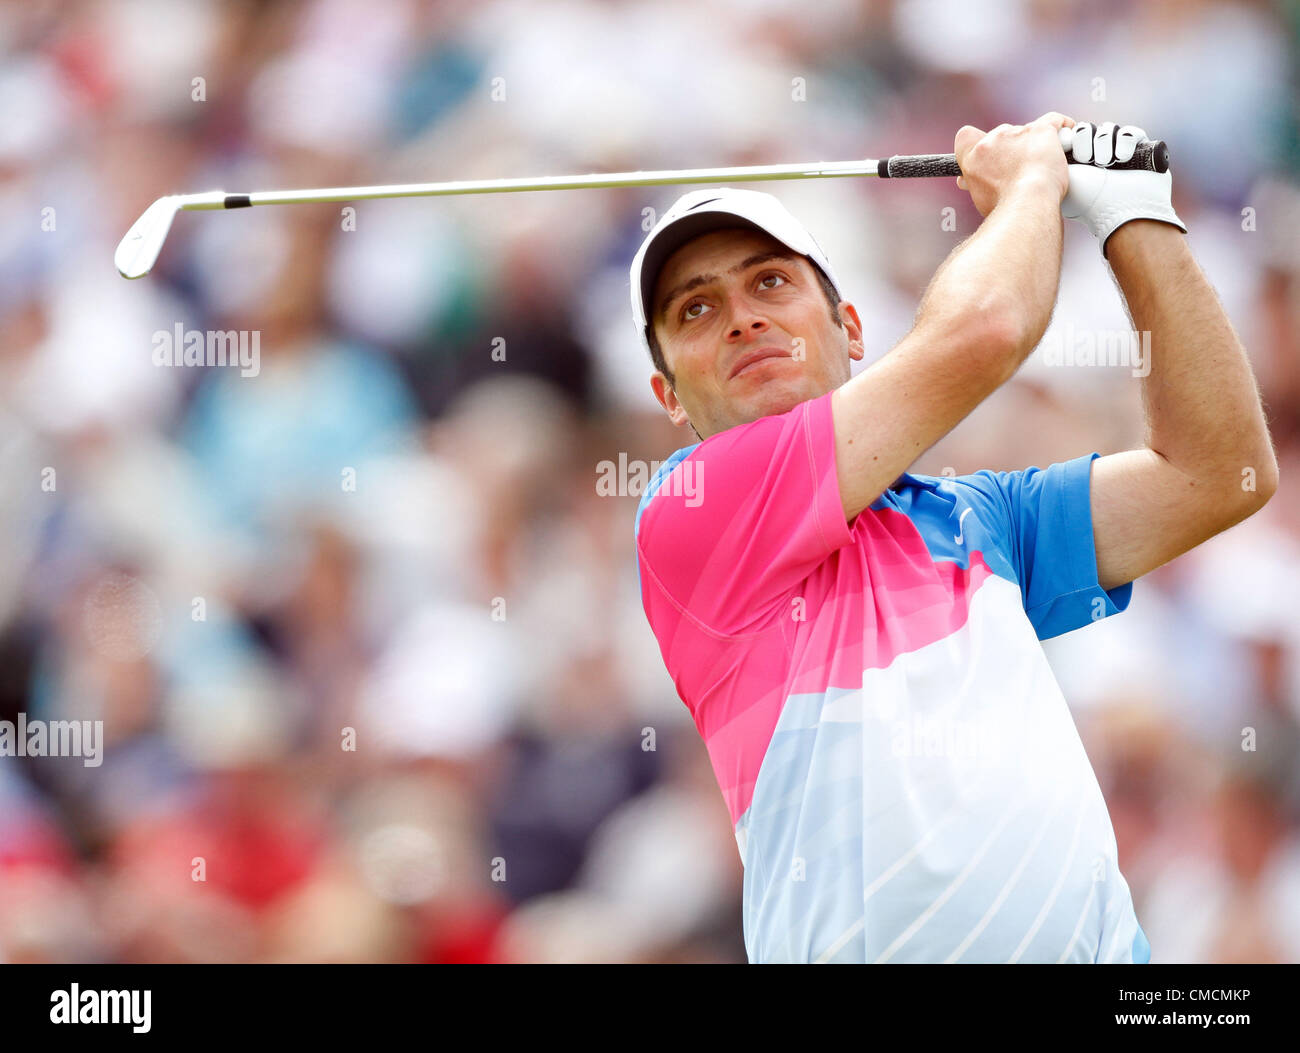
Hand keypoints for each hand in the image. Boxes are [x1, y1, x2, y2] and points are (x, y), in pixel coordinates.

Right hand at [954, 112, 1074, 217]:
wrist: (1027, 204)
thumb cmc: (1006, 207)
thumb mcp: (981, 197)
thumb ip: (976, 182)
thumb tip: (966, 181)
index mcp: (974, 156)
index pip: (966, 137)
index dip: (977, 144)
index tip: (987, 155)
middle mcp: (993, 140)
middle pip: (1002, 134)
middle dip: (1011, 148)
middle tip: (1020, 167)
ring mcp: (1018, 133)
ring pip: (1028, 131)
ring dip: (1034, 144)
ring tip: (1042, 165)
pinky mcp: (1042, 131)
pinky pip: (1055, 121)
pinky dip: (1062, 127)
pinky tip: (1066, 135)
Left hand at [1060, 121, 1187, 257]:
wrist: (1119, 209)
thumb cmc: (1087, 198)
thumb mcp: (1062, 177)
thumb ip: (1054, 155)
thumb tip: (1057, 133)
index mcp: (1075, 163)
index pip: (1071, 135)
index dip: (1072, 139)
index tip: (1072, 154)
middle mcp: (1096, 157)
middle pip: (1088, 129)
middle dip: (1086, 143)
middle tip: (1088, 161)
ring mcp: (1118, 153)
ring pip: (1107, 128)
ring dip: (1104, 144)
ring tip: (1106, 163)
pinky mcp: (1140, 150)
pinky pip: (1130, 132)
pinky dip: (1124, 142)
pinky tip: (1122, 158)